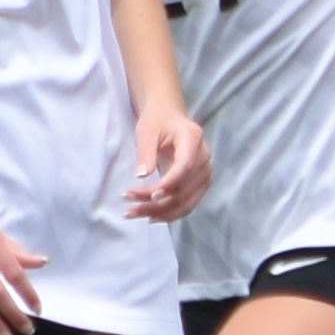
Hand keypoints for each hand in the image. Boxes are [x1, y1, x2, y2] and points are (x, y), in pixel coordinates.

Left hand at [124, 104, 209, 222]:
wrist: (169, 117)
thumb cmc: (156, 122)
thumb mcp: (146, 132)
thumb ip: (145, 153)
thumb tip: (142, 176)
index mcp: (193, 138)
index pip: (185, 167)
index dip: (168, 184)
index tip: (148, 195)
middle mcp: (205, 156)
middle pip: (185, 188)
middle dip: (156, 203)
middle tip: (129, 208)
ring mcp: (205, 171)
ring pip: (187, 201)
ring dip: (162, 212)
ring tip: (135, 214)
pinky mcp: (201, 182)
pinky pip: (189, 203)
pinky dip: (171, 213)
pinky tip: (152, 217)